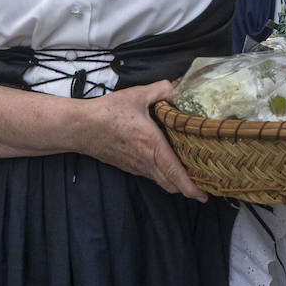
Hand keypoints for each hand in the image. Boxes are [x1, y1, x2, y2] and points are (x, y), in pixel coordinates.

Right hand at [77, 81, 205, 201]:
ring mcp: (136, 167)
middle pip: (171, 184)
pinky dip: (163, 175)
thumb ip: (161, 90)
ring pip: (161, 181)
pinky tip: (166, 163)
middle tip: (205, 183)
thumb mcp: (138, 95)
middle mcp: (146, 162)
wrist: (81, 127)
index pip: (176, 174)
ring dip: (175, 182)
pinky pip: (150, 175)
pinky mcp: (128, 166)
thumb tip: (177, 89)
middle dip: (189, 188)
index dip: (192, 188)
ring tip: (190, 174)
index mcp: (153, 147)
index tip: (205, 196)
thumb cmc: (109, 112)